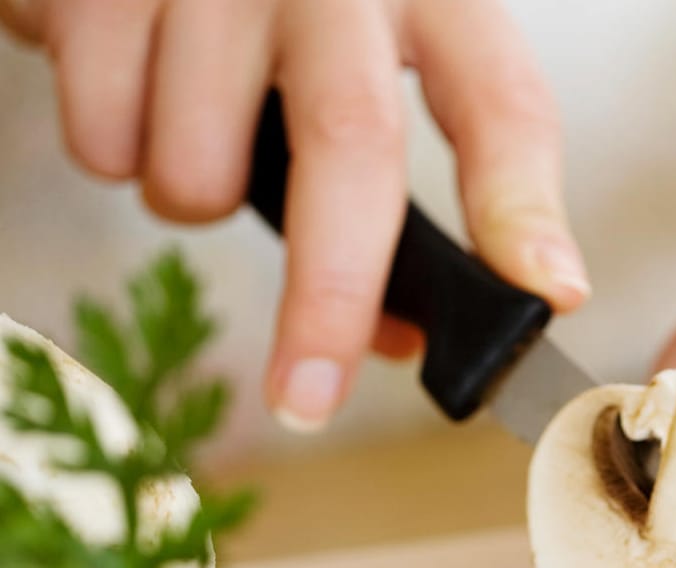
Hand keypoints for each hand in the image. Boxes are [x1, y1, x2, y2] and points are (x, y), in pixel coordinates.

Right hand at [2, 0, 588, 430]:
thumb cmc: (277, 11)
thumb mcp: (364, 67)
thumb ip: (392, 191)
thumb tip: (394, 341)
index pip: (502, 107)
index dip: (524, 210)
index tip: (547, 296)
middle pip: (353, 145)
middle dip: (332, 295)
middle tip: (311, 398)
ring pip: (200, 163)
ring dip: (190, 200)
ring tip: (194, 142)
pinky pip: (103, 134)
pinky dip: (112, 152)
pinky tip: (132, 92)